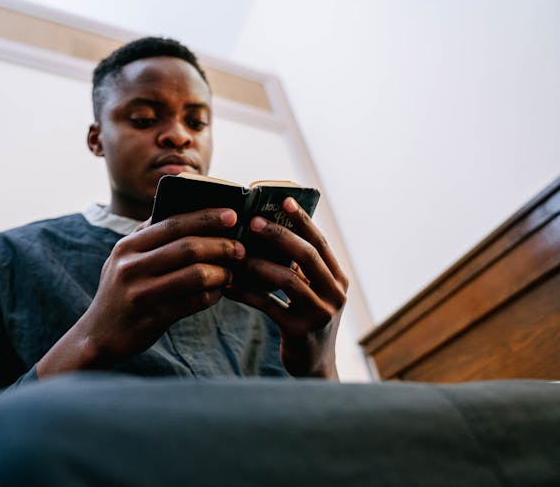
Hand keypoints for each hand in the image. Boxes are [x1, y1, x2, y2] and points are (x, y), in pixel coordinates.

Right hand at [37, 208, 244, 376]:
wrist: (98, 335)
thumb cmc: (121, 291)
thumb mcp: (124, 258)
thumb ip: (150, 236)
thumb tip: (191, 212)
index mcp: (127, 246)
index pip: (173, 222)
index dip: (206, 217)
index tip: (232, 215)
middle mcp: (131, 266)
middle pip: (188, 247)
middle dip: (221, 245)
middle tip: (239, 249)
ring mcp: (141, 293)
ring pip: (196, 274)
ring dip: (221, 272)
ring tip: (230, 272)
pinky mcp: (153, 317)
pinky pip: (194, 302)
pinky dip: (212, 295)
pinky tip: (218, 292)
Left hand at [225, 197, 347, 378]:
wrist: (314, 367)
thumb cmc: (305, 320)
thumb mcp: (312, 292)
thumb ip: (300, 268)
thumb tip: (268, 232)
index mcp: (338, 279)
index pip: (320, 243)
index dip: (303, 220)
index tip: (283, 199)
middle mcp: (335, 294)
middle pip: (307, 256)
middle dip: (279, 235)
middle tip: (253, 221)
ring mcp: (320, 313)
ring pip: (287, 279)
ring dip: (258, 264)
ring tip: (236, 254)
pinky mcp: (299, 331)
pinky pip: (268, 305)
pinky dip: (246, 293)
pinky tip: (228, 286)